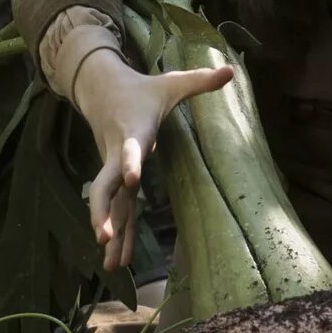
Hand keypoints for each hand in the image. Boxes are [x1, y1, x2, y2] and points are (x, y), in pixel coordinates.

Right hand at [71, 47, 232, 271]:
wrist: (100, 89)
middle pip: (105, 186)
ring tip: (110, 264)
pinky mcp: (115, 180)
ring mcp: (113, 170)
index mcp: (133, 132)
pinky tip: (116, 261)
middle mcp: (117, 155)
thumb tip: (231, 69)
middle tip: (104, 236)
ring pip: (108, 205)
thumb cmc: (142, 90)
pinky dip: (118, 234)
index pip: (129, 150)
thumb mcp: (171, 82)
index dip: (130, 161)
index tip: (133, 177)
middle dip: (103, 211)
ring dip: (109, 232)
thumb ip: (201, 81)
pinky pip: (116, 209)